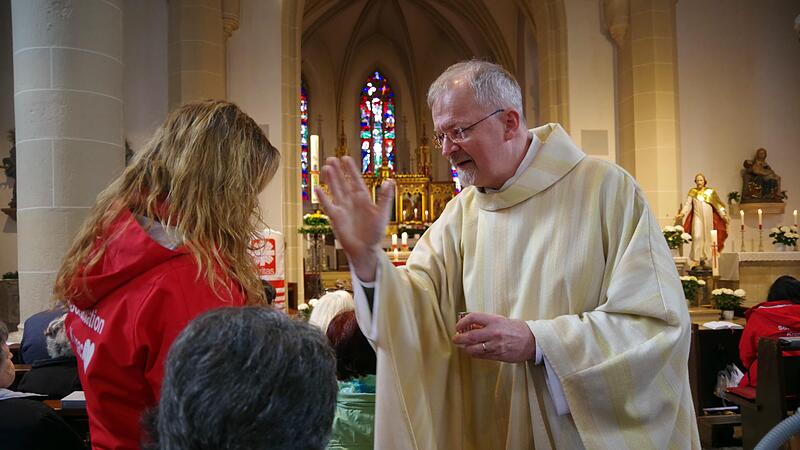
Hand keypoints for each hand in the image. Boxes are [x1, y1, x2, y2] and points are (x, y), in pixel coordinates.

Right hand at [316, 156, 394, 281]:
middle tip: (331, 158)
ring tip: (325, 168)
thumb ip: (385, 198)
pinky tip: (317, 188)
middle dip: (338, 171)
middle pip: (343, 183)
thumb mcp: (382, 213)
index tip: (346, 158)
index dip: (351, 170)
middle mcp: (352, 201)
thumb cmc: (375, 233)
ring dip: (330, 180)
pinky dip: (323, 198)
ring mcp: (343, 209)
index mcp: (363, 199)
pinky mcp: (336, 218)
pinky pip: (328, 205)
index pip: (355, 180)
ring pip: (335, 191)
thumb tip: (390, 181)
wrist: (365, 249)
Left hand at [451, 312, 535, 362]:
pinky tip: (472, 351)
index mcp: (495, 321)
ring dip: (465, 348)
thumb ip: (487, 322)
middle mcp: (494, 333)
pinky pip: (481, 356)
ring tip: (462, 346)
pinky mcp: (497, 356)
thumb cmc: (518, 329)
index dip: (462, 322)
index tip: (458, 325)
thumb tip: (471, 324)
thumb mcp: (502, 320)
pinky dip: (473, 354)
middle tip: (456, 338)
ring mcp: (495, 346)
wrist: (532, 341)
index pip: (473, 318)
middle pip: (470, 336)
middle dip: (459, 338)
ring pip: (473, 349)